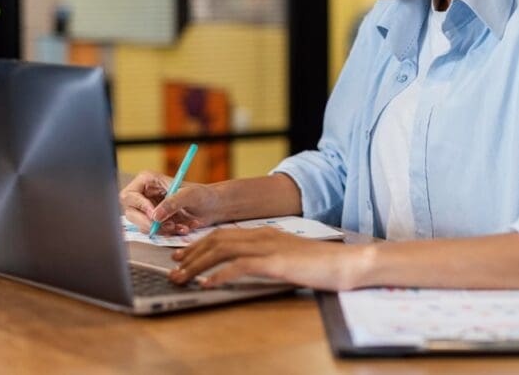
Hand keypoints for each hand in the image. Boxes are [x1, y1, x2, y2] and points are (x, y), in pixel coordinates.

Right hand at [119, 171, 221, 235]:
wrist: (213, 207)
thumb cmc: (203, 195)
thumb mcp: (190, 195)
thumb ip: (172, 203)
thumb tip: (155, 216)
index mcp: (148, 181)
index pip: (129, 195)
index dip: (140, 206)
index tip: (155, 214)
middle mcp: (145, 195)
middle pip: (131, 213)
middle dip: (149, 222)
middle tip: (167, 226)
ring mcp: (149, 209)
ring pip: (143, 225)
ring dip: (162, 229)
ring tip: (180, 226)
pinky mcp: (156, 222)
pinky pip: (155, 232)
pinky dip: (168, 233)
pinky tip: (183, 228)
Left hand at [168, 227, 373, 290]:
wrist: (346, 263)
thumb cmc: (321, 264)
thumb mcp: (288, 258)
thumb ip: (267, 258)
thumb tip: (246, 267)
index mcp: (265, 233)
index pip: (224, 235)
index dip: (199, 245)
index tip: (182, 256)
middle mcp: (263, 235)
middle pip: (217, 240)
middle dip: (191, 254)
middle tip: (173, 267)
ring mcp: (268, 247)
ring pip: (222, 251)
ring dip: (197, 264)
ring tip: (181, 278)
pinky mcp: (274, 261)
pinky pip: (239, 266)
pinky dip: (219, 275)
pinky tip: (207, 284)